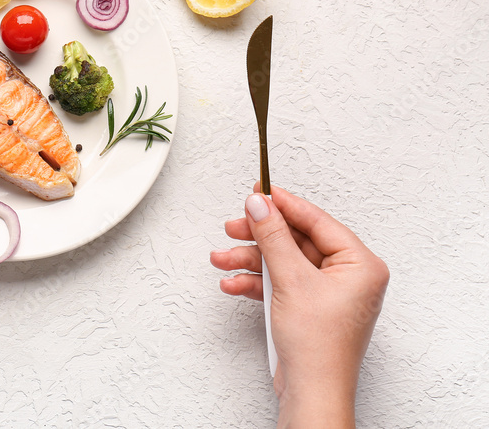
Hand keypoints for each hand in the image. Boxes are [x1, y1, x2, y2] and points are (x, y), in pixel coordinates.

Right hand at [211, 184, 388, 428]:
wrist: (311, 392)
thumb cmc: (319, 348)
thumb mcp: (291, 280)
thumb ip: (273, 236)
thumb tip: (260, 203)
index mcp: (360, 265)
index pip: (318, 221)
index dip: (285, 205)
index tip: (260, 191)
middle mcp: (348, 277)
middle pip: (296, 240)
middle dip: (261, 237)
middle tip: (236, 224)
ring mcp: (327, 293)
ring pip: (283, 262)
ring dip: (251, 260)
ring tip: (223, 258)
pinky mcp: (308, 308)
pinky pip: (280, 283)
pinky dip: (256, 282)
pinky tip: (234, 282)